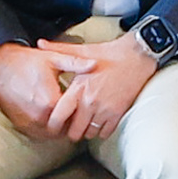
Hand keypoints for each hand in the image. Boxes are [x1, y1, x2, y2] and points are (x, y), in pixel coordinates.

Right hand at [0, 40, 79, 135]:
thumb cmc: (27, 61)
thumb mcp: (53, 59)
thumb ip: (76, 64)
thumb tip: (95, 64)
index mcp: (50, 102)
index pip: (74, 117)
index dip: (82, 112)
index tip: (86, 105)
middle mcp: (39, 117)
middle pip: (65, 129)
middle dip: (72, 123)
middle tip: (78, 113)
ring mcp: (28, 123)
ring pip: (52, 135)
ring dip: (60, 128)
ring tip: (65, 116)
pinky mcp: (20, 125)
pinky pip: (39, 134)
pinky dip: (47, 129)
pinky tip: (51, 117)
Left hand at [46, 37, 162, 138]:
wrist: (137, 56)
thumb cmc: (111, 53)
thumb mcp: (83, 50)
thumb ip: (59, 50)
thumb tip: (40, 43)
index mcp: (79, 87)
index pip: (59, 115)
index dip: (53, 125)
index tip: (52, 125)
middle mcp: (91, 101)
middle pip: (74, 131)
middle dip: (70, 131)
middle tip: (69, 126)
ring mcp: (105, 109)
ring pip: (89, 134)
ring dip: (85, 131)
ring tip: (84, 123)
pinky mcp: (118, 113)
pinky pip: (105, 133)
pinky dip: (100, 131)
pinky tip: (98, 122)